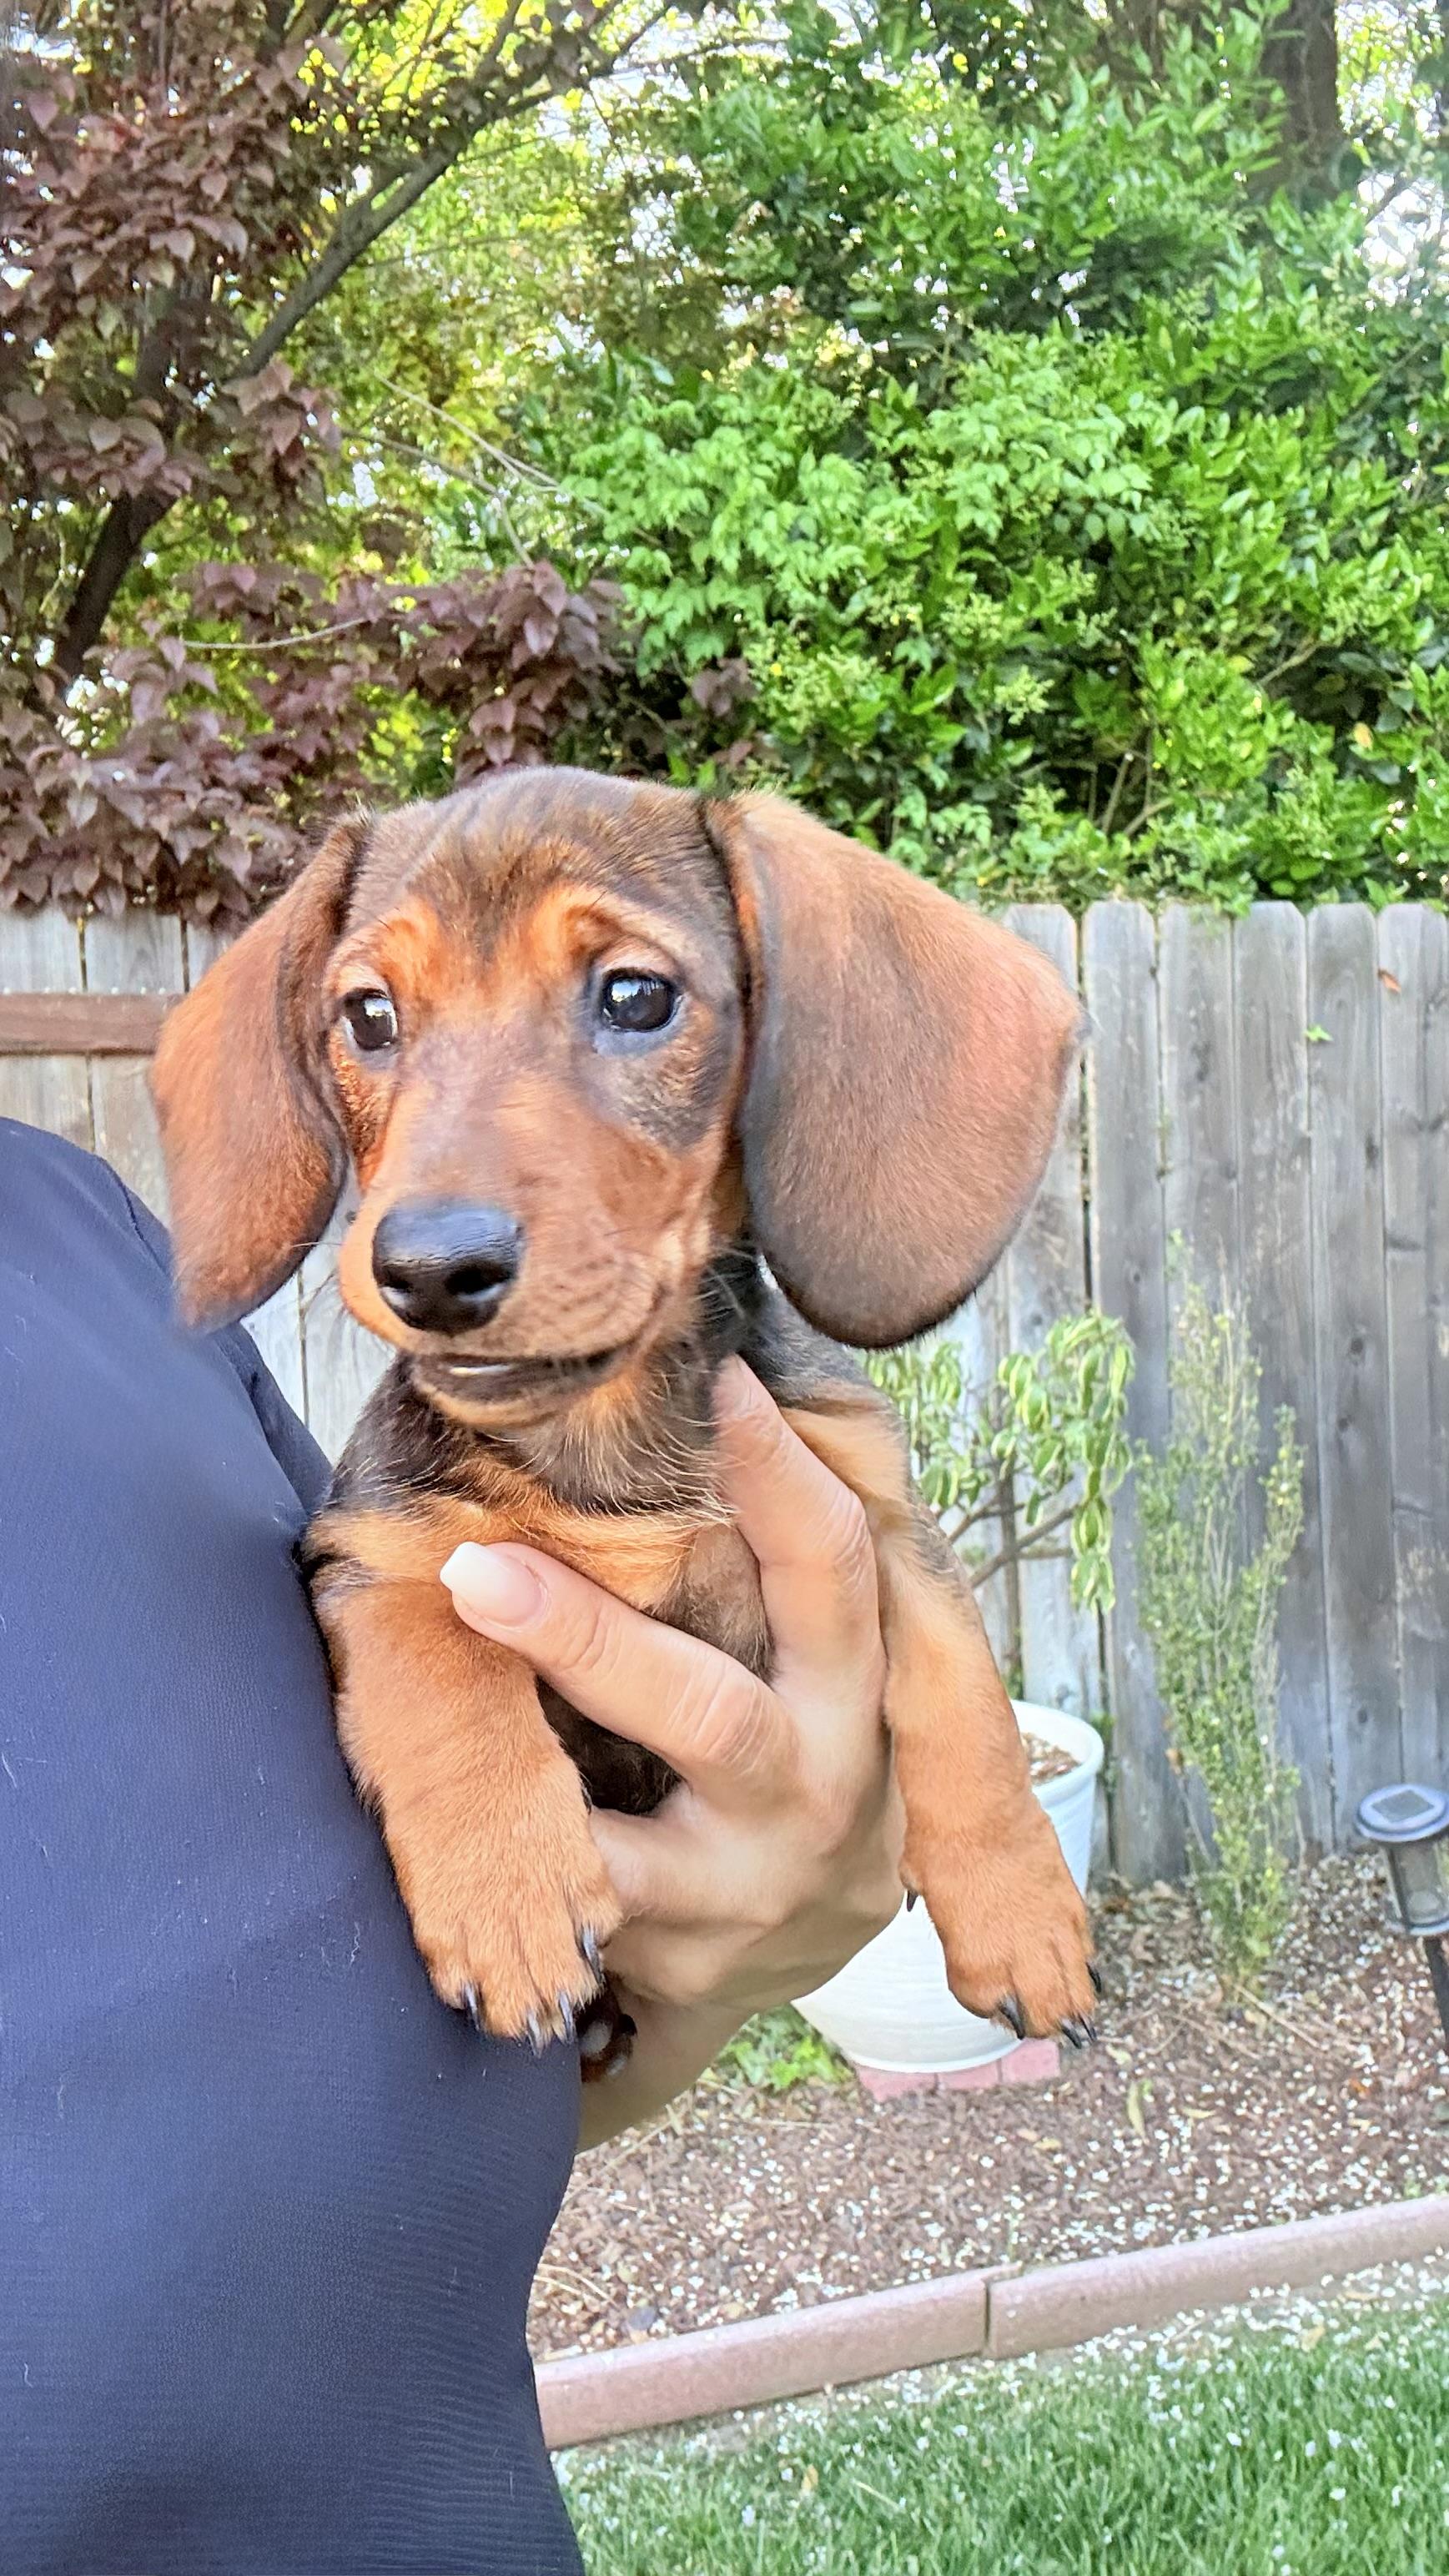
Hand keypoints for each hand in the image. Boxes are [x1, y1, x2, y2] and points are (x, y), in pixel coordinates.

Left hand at [439, 1359, 902, 2144]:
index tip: (718, 1380)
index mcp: (853, 1688)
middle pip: (706, 1715)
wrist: (813, 1937)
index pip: (831, 1567)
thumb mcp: (813, 1665)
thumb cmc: (792, 1746)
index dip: (782, 1472)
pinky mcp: (680, 1966)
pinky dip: (499, 1879)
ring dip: (513, 1808)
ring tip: (415, 1761)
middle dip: (585, 1645)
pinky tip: (420, 1850)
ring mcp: (744, 1888)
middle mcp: (813, 1788)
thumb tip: (688, 1393)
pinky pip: (572, 1919)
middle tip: (472, 1569)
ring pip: (622, 1853)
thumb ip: (768, 1568)